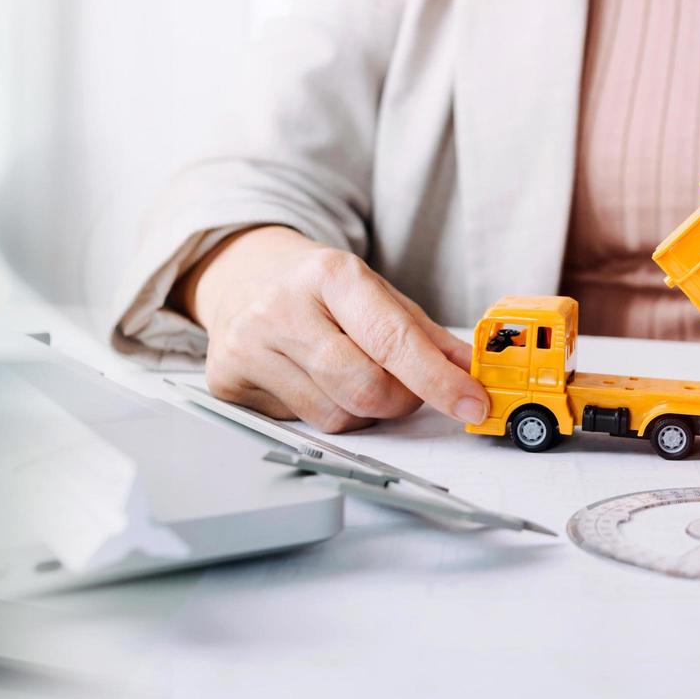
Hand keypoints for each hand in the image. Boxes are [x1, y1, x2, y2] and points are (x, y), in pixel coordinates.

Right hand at [178, 227, 488, 432]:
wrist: (243, 273)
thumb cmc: (317, 287)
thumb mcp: (375, 293)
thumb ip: (426, 335)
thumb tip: (470, 373)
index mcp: (330, 274)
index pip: (392, 340)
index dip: (438, 380)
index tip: (472, 403)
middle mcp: (282, 307)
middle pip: (365, 389)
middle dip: (399, 401)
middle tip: (403, 387)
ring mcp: (248, 346)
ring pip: (336, 418)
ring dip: (362, 412)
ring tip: (349, 376)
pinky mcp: (226, 381)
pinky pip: (301, 425)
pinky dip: (322, 413)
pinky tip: (311, 382)